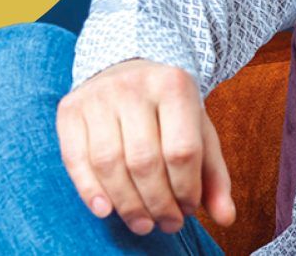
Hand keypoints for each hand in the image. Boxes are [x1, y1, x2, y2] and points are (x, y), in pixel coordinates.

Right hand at [56, 58, 236, 235]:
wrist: (127, 70)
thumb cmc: (168, 112)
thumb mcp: (198, 133)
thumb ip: (214, 176)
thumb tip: (226, 217)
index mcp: (174, 85)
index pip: (181, 150)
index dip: (186, 190)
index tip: (188, 210)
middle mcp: (133, 85)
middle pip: (144, 161)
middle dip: (157, 203)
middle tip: (166, 224)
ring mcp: (97, 95)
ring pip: (109, 163)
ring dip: (127, 204)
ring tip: (142, 223)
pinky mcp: (70, 109)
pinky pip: (75, 158)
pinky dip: (89, 190)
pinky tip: (105, 210)